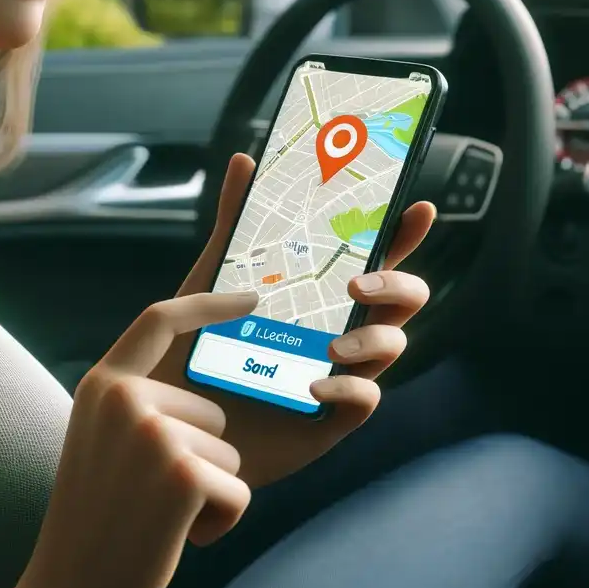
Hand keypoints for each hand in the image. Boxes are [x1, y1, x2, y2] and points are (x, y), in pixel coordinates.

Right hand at [0, 290, 259, 587]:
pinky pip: (239, 489)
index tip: (251, 297)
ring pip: (230, 453)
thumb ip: (137, 402)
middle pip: (213, 412)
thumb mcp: (101, 440)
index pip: (160, 320)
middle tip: (153, 497)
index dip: (209, 303)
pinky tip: (179, 536)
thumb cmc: (96, 519)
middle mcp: (125, 399)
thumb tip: (195, 380)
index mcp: (103, 384)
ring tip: (160, 516)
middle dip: (204, 460)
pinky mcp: (184, 474)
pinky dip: (221, 520)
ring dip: (212, 492)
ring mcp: (153, 434)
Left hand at [149, 153, 435, 489]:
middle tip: (357, 284)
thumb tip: (245, 160)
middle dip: (397, 286)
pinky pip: (364, 401)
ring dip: (374, 340)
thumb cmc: (196, 352)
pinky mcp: (330, 421)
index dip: (404, 235)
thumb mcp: (210, 284)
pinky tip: (316, 385)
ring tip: (332, 344)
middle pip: (402, 301)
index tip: (417, 209)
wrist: (172, 426)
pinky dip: (350, 389)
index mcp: (322, 295)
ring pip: (392, 348)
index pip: (376, 258)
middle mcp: (341, 330)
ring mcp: (341, 374)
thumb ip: (234, 227)